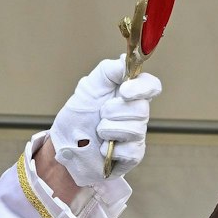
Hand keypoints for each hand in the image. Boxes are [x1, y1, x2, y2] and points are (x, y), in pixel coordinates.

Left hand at [49, 58, 163, 188]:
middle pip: (143, 109)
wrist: (65, 144)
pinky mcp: (132, 156)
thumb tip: (127, 61)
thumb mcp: (90, 87)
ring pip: (135, 130)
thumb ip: (109, 71)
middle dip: (114, 112)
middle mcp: (137, 113)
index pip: (152, 86)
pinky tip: (102, 148)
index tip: (123, 91)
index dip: (142, 88)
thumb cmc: (79, 115)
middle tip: (100, 114)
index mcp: (130, 94)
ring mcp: (136, 135)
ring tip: (98, 132)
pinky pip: (131, 151)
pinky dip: (111, 149)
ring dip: (109, 129)